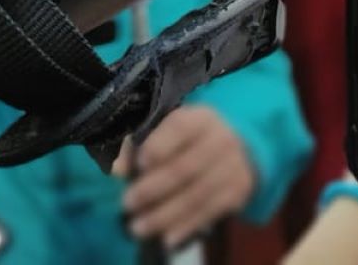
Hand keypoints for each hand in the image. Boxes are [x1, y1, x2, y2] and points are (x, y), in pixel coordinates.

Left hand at [119, 106, 256, 246]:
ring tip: (138, 227)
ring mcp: (233, 166)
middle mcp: (222, 139)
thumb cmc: (190, 140)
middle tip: (127, 203)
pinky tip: (166, 238)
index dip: (159, 146)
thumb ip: (139, 146)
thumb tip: (118, 170)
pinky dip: (186, 226)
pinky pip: (210, 212)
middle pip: (185, 167)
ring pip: (196, 195)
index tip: (139, 165)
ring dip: (165, 215)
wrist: (238, 150)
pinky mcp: (238, 190)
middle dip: (153, 188)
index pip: (180, 127)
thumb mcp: (168, 132)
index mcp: (201, 118)